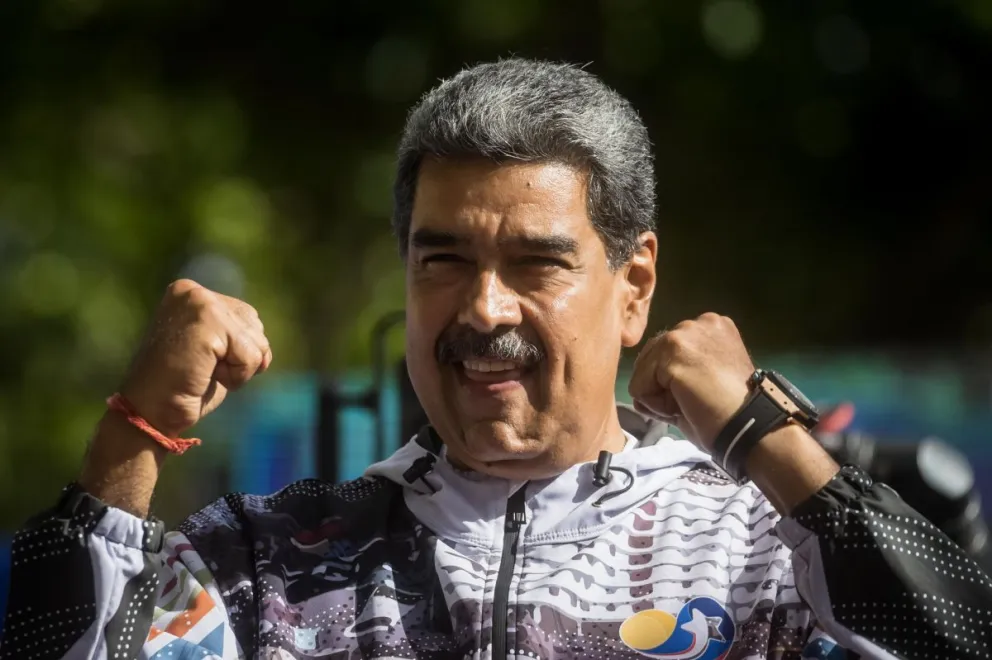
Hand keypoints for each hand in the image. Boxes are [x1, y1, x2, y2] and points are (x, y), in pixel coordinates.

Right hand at [118, 279, 271, 438]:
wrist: (150, 413)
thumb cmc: (182, 387)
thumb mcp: (212, 350)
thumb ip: (234, 333)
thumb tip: (263, 341)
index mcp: (191, 293)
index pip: (247, 318)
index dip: (237, 350)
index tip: (201, 362)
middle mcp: (193, 291)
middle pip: (256, 326)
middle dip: (239, 357)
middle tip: (201, 368)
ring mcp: (200, 302)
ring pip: (257, 342)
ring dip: (238, 369)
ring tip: (203, 371)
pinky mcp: (208, 321)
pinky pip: (251, 356)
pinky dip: (237, 376)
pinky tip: (206, 375)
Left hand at [628, 313, 753, 451]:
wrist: (750, 426)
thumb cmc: (732, 413)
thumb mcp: (705, 381)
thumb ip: (675, 373)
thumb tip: (639, 391)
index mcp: (711, 327)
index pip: (667, 353)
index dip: (674, 382)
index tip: (702, 394)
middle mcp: (698, 322)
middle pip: (651, 358)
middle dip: (664, 387)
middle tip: (696, 402)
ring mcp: (683, 334)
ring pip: (643, 373)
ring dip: (660, 397)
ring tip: (692, 404)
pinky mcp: (672, 352)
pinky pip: (638, 387)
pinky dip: (656, 406)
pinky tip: (684, 406)